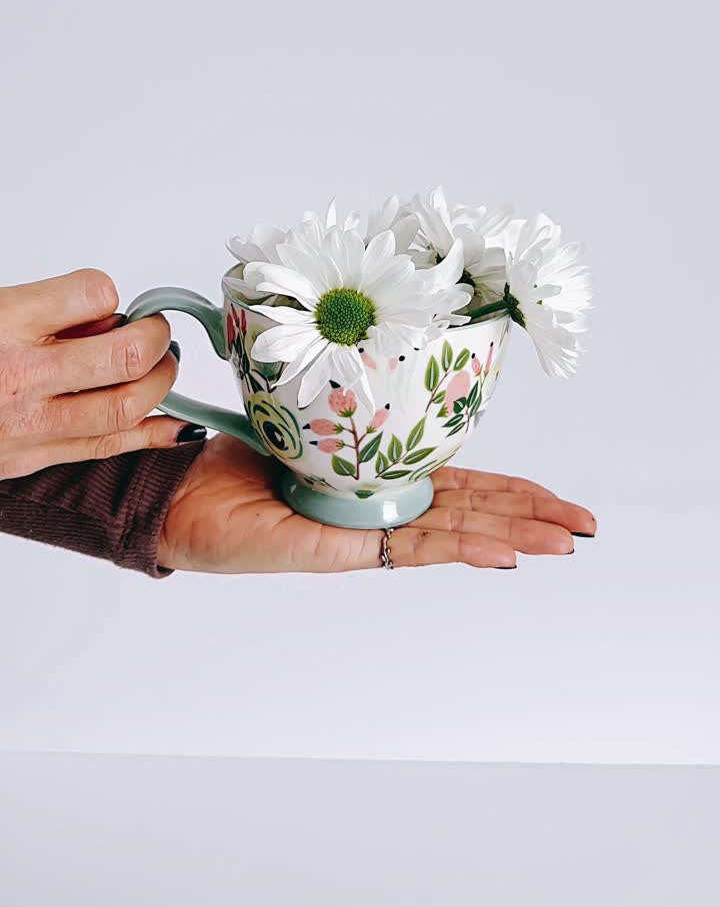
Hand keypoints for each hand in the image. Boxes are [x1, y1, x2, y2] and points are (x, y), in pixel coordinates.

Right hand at [0, 269, 191, 478]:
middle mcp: (19, 375)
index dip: (109, 293)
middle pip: (125, 356)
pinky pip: (105, 448)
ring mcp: (25, 424)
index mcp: (3, 322)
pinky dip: (151, 435)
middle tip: (157, 331)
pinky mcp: (27, 458)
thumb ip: (42, 309)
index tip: (107, 300)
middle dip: (156, 338)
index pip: (94, 294)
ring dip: (160, 383)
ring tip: (161, 366)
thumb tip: (106, 316)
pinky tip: (176, 424)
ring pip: (125, 406)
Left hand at [158, 434, 595, 571]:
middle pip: (470, 513)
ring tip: (562, 541)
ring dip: (511, 535)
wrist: (180, 494)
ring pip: (451, 533)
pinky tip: (501, 552)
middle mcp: (381, 509)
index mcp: (381, 481)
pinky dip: (457, 549)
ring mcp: (364, 532)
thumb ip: (349, 401)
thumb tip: (376, 354)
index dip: (510, 490)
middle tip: (584, 526)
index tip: (556, 496)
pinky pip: (405, 548)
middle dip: (530, 517)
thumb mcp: (307, 416)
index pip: (460, 485)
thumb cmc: (237, 457)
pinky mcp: (336, 548)